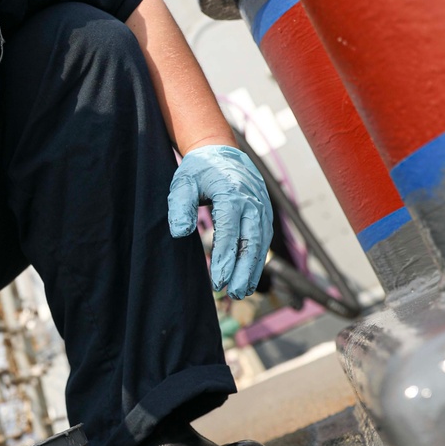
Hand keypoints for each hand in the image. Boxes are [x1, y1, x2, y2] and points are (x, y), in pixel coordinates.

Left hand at [167, 144, 272, 298]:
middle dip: (243, 270)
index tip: (218, 281)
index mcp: (231, 192)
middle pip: (251, 241)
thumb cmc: (199, 170)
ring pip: (261, 243)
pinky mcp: (264, 213)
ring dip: (253, 269)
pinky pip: (263, 240)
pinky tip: (249, 278)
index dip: (225, 257)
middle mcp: (252, 201)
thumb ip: (180, 206)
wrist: (221, 152)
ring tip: (241, 291)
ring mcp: (262, 207)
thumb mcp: (183, 183)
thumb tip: (180, 232)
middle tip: (233, 293)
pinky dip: (258, 260)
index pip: (229, 230)